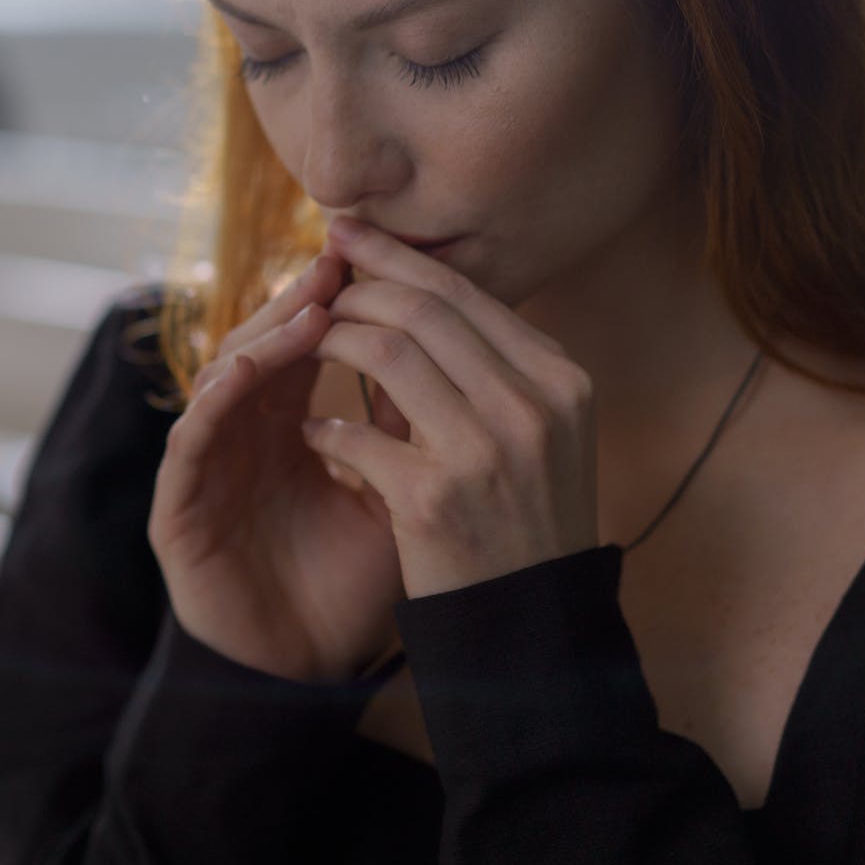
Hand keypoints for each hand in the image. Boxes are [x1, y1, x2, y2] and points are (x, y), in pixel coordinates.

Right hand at [148, 250, 406, 684]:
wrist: (306, 671)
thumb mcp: (396, 496)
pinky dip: (213, 401)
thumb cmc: (351, 585)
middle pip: (262, 345)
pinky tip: (247, 373)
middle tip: (339, 264)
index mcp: (288, 425)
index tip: (379, 264)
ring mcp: (207, 466)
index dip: (337, 303)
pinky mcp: (178, 506)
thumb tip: (452, 354)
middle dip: (299, 303)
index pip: (307, 344)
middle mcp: (241, 434)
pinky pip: (187, 442)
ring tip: (308, 311)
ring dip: (263, 340)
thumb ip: (407, 432)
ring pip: (221, 378)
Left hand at [301, 217, 599, 597]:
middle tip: (311, 281)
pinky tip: (313, 435)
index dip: (397, 258)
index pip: (466, 293)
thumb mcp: (540, 434)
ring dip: (330, 342)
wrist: (534, 628)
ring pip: (385, 352)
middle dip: (355, 286)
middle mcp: (531, 406)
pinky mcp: (433, 499)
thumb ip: (496, 367)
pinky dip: (327, 431)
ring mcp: (485, 451)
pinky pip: (356, 435)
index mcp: (561, 380)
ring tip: (303, 348)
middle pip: (422, 308)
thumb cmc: (527, 522)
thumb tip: (419, 289)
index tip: (347, 236)